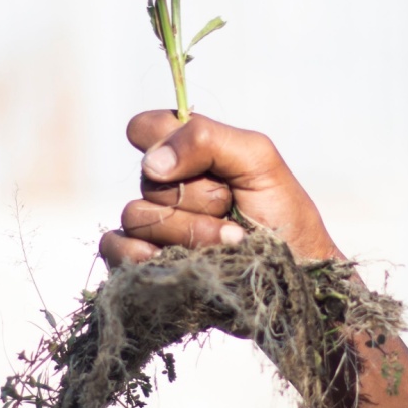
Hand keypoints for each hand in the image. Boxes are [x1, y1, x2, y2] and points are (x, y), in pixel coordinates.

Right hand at [99, 110, 342, 266]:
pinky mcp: (143, 263)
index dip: (167, 141)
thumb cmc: (282, 216)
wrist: (293, 279)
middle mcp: (165, 187)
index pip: (146, 129)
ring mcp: (153, 226)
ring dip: (190, 232)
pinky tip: (180, 264)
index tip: (203, 163)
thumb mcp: (258, 161)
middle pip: (148, 177)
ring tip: (229, 244)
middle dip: (199, 197)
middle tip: (234, 209)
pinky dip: (142, 256)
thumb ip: (207, 139)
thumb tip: (152, 163)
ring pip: (138, 215)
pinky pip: (114, 249)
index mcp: (188, 153)